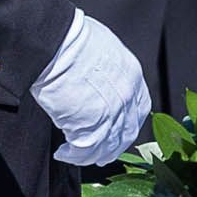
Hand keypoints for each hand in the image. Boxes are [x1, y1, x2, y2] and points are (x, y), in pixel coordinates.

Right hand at [30, 12, 151, 166]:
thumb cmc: (71, 40)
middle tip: (96, 152)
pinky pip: (85, 151)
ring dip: (90, 154)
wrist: (57, 43)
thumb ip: (109, 72)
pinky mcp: (91, 125)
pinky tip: (63, 152)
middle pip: (126, 133)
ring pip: (107, 147)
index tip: (115, 132)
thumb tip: (98, 85)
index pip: (140, 110)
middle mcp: (127, 97)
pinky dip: (73, 156)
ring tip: (73, 153)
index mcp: (132, 75)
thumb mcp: (104, 51)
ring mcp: (111, 113)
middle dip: (112, 147)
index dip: (127, 125)